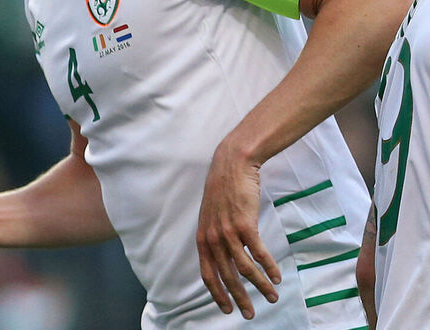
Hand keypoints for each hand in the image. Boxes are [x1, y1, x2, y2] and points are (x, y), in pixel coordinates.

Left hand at [196, 143, 280, 318]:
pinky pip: (258, 254)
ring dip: (260, 286)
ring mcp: (227, 232)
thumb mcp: (212, 218)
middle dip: (239, 298)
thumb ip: (217, 239)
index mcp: (203, 239)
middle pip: (226, 276)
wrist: (231, 166)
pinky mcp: (244, 225)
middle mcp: (212, 238)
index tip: (227, 309)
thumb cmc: (224, 193)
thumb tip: (226, 259)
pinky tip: (276, 277)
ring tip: (272, 296)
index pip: (207, 274)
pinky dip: (269, 268)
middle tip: (250, 313)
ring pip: (245, 269)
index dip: (217, 294)